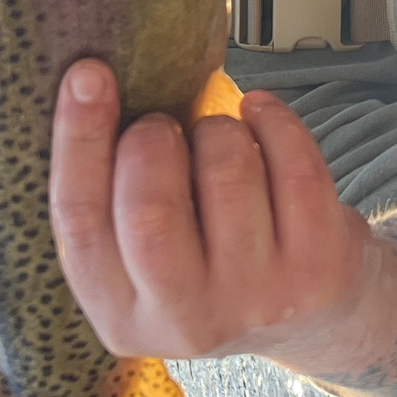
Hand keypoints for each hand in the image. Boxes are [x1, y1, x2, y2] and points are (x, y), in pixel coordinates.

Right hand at [48, 59, 381, 364]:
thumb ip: (114, 199)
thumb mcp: (144, 260)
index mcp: (120, 315)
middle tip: (162, 127)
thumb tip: (94, 89)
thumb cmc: (212, 263)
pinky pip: (294, 167)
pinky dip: (273, 121)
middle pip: (149, 210)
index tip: (88, 75)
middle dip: (152, 140)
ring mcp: (257, 300)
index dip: (79, 140)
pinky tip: (260, 118)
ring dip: (217, 130)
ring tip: (216, 137)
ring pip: (227, 176)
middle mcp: (185, 321)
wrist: (313, 318)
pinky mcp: (317, 271)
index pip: (80, 223)